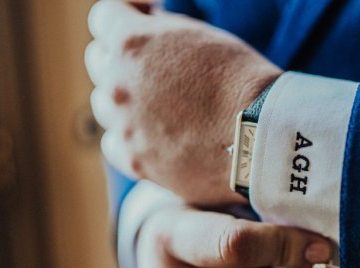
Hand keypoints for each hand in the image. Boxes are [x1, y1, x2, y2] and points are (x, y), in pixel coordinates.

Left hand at [86, 1, 281, 205]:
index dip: (129, 12)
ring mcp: (124, 126)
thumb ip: (164, 32)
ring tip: (159, 104)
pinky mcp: (135, 161)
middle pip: (99, 60)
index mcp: (131, 43)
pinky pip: (113, 143)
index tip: (147, 17)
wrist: (261, 138)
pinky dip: (128, 136)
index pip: (105, 17)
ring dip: (124, 98)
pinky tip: (154, 134)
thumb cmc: (242, 82)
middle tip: (154, 64)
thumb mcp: (203, 36)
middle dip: (123, 56)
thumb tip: (149, 28)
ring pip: (104, 104)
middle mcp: (117, 84)